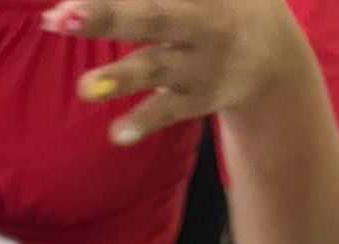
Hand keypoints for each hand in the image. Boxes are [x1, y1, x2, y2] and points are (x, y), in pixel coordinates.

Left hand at [42, 0, 305, 143]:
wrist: (273, 55)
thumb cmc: (220, 5)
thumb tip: (80, 2)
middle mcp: (199, 20)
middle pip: (151, 14)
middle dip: (108, 14)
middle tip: (65, 15)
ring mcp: (198, 62)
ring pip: (155, 67)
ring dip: (119, 78)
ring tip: (83, 87)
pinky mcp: (195, 98)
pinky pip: (167, 111)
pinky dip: (144, 122)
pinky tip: (118, 134)